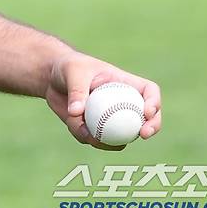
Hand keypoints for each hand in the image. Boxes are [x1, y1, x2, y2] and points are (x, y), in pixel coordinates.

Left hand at [44, 50, 161, 150]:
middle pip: (147, 118)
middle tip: (143, 135)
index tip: (147, 112)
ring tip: (89, 133)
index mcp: (125, 83)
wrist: (52, 78)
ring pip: (122, 136)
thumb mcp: (73, 71)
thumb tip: (77, 113)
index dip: (154, 102)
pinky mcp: (97, 130)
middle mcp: (123, 102)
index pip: (149, 91)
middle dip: (151, 128)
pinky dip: (87, 137)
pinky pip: (97, 140)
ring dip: (110, 140)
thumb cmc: (68, 66)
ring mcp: (112, 118)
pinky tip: (75, 125)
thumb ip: (77, 90)